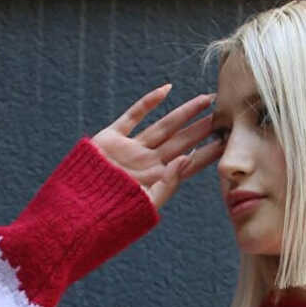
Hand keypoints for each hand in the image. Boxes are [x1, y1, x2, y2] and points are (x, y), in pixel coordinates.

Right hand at [90, 83, 223, 212]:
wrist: (78, 211)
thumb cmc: (111, 216)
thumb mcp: (144, 205)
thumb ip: (168, 183)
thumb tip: (188, 158)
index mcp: (157, 180)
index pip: (189, 163)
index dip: (207, 152)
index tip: (227, 142)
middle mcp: (147, 162)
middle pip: (180, 141)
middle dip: (201, 128)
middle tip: (223, 114)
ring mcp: (130, 149)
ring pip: (163, 126)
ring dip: (183, 113)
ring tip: (205, 100)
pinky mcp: (111, 138)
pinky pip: (132, 117)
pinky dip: (148, 103)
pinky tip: (166, 90)